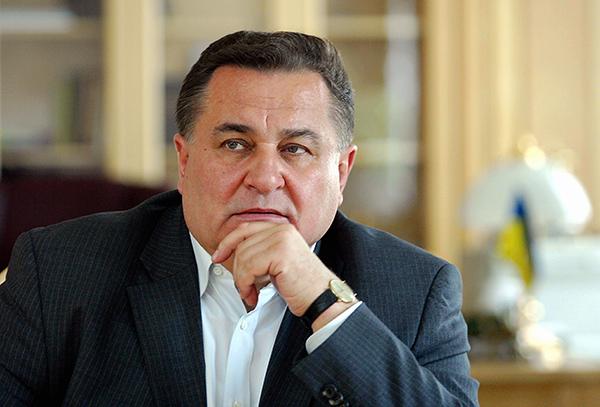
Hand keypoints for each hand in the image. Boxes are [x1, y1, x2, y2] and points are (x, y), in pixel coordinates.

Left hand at [211, 222, 332, 315]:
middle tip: (244, 288)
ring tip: (251, 294)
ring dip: (241, 281)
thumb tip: (230, 252)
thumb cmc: (300, 285)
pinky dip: (246, 285)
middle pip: (241, 244)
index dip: (228, 242)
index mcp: (282, 228)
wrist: (322, 298)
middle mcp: (282, 230)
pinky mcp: (280, 254)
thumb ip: (259, 251)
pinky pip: (248, 268)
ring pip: (242, 258)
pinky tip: (254, 296)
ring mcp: (282, 240)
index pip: (245, 228)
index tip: (218, 256)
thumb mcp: (276, 262)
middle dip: (236, 270)